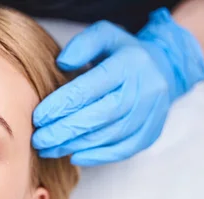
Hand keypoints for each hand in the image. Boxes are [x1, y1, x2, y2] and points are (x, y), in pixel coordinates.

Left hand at [32, 8, 203, 166]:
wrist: (165, 67)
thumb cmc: (124, 53)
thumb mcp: (105, 35)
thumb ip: (83, 44)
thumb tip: (63, 63)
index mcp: (128, 64)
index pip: (89, 88)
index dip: (61, 105)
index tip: (38, 118)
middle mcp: (143, 89)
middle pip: (99, 115)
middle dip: (64, 131)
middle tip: (38, 140)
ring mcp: (151, 113)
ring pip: (110, 135)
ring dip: (76, 146)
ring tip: (49, 150)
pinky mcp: (152, 132)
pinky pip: (124, 149)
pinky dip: (98, 156)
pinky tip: (75, 156)